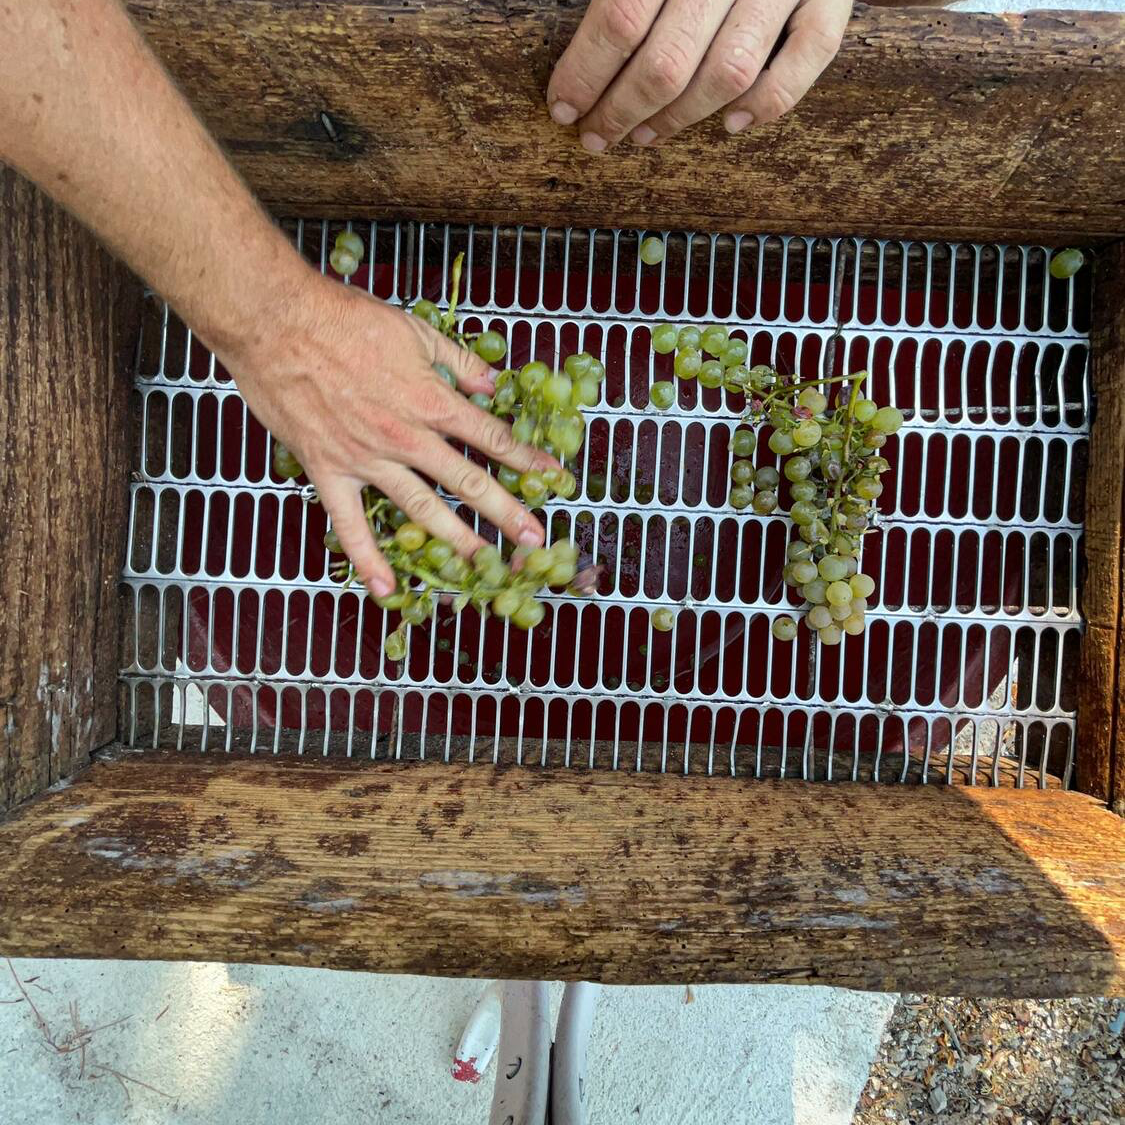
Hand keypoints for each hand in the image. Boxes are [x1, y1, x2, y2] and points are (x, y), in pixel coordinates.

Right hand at [224, 271, 554, 599]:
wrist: (276, 321)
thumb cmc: (342, 318)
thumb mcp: (414, 330)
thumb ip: (458, 361)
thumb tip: (493, 384)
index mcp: (431, 400)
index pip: (492, 437)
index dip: (527, 460)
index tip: (553, 478)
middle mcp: (406, 436)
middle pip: (467, 481)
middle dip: (506, 512)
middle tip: (534, 541)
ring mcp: (368, 458)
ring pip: (421, 508)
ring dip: (457, 540)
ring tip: (484, 567)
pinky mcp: (329, 470)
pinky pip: (350, 524)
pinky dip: (368, 558)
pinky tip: (387, 589)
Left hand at [547, 0, 851, 150]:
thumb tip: (576, 44)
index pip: (620, 18)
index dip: (586, 73)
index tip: (563, 107)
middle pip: (668, 61)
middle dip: (622, 111)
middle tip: (597, 135)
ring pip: (728, 74)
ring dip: (679, 119)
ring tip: (645, 135)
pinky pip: (807, 58)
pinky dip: (770, 102)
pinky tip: (731, 124)